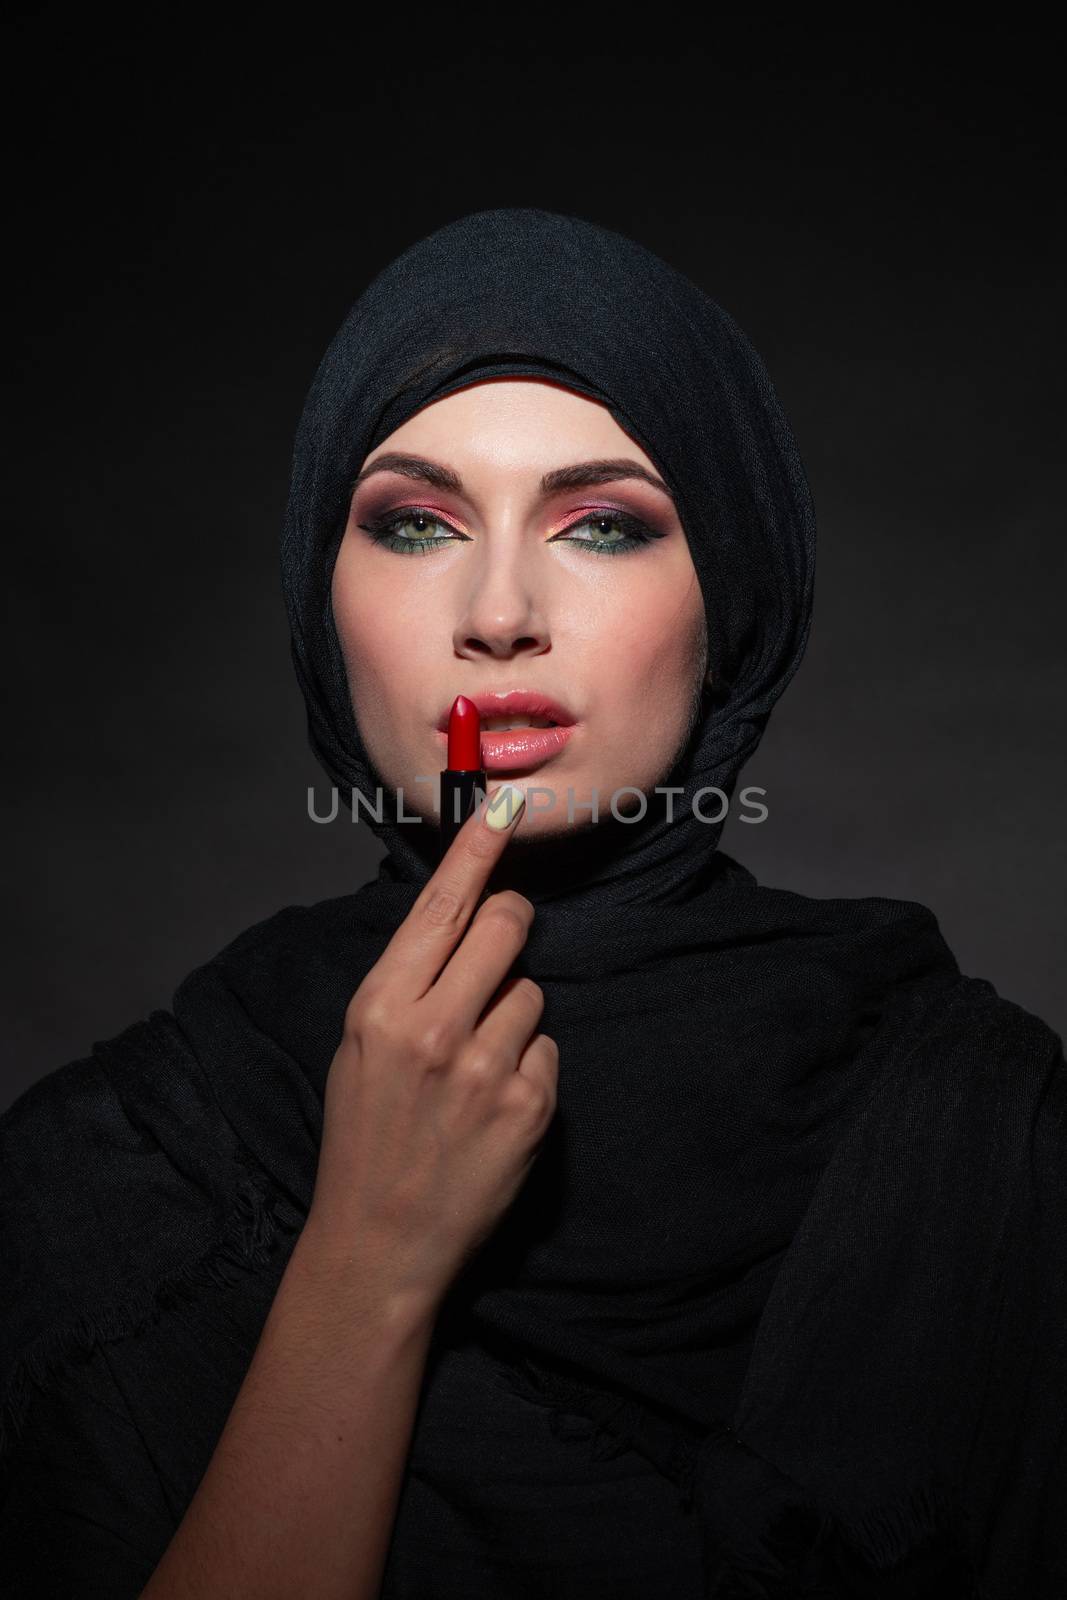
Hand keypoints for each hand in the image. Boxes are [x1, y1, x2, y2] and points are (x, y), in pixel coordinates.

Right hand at [305, 784, 557, 1310]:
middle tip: (498, 950)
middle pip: (508, 926)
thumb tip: (461, 916)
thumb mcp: (359, 1045)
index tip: (509, 805)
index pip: (441, 905)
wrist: (379, 1241)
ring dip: (513, 1016)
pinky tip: (494, 1106)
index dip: (478, 849)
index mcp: (382, 1005)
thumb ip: (408, 980)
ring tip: (474, 1068)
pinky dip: (528, 1066)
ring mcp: (488, 1070)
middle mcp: (436, 1029)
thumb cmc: (363, 1134)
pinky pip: (547, 1048)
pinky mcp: (531, 1108)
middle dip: (511, 925)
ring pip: (533, 991)